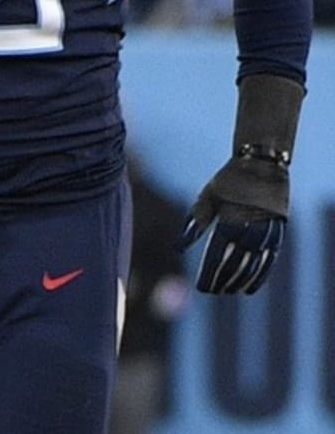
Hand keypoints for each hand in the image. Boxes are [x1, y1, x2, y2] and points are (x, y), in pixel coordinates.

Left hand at [179, 154, 287, 293]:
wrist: (262, 165)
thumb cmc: (228, 180)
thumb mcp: (208, 197)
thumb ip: (194, 222)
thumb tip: (177, 247)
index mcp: (230, 219)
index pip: (217, 255)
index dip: (210, 273)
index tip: (202, 288)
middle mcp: (250, 228)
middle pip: (234, 263)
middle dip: (222, 280)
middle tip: (211, 291)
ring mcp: (266, 232)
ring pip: (252, 265)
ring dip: (239, 281)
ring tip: (227, 292)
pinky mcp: (277, 233)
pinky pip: (268, 260)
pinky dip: (259, 276)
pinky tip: (249, 289)